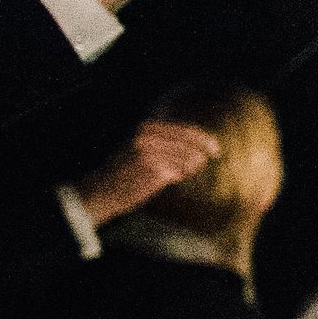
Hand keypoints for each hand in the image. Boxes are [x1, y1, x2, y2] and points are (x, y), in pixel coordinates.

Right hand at [70, 119, 219, 224]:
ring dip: (189, 168)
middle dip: (204, 152)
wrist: (101, 190)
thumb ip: (165, 142)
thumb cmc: (125, 171)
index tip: (216, 149)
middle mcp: (149, 137)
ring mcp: (152, 153)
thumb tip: (200, 145)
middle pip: (192, 143)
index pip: (186, 130)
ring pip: (189, 159)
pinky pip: (179, 172)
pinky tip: (169, 178)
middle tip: (212, 159)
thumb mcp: (141, 147)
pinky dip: (179, 176)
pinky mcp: (154, 170)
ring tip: (176, 173)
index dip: (205, 139)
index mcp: (147, 128)